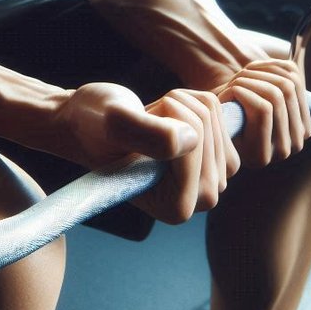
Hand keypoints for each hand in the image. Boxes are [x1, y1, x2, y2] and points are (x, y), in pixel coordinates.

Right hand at [46, 82, 238, 224]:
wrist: (90, 123)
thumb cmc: (95, 127)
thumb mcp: (115, 125)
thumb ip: (148, 135)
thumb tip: (190, 140)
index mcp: (176, 209)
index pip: (194, 146)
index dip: (166, 122)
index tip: (138, 132)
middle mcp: (201, 201)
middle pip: (208, 131)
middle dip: (175, 111)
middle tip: (143, 124)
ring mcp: (214, 178)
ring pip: (215, 118)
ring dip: (181, 104)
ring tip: (152, 122)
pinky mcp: (219, 157)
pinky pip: (220, 111)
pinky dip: (192, 100)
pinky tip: (169, 118)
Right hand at [213, 56, 310, 169]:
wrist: (241, 134)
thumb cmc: (220, 125)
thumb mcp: (216, 124)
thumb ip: (220, 116)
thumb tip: (224, 103)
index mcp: (260, 156)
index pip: (263, 109)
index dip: (243, 90)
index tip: (230, 88)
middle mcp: (286, 149)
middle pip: (278, 94)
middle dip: (253, 79)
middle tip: (237, 78)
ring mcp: (300, 134)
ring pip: (289, 84)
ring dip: (264, 73)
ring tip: (246, 75)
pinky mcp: (305, 115)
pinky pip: (296, 79)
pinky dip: (277, 69)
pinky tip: (260, 72)